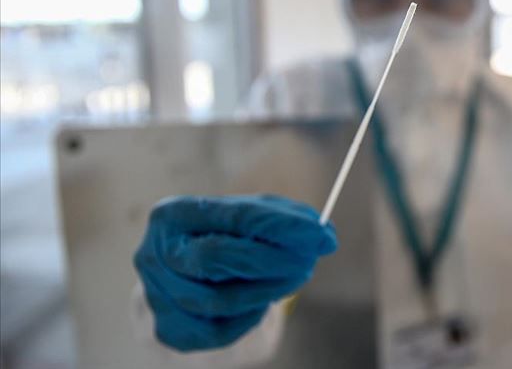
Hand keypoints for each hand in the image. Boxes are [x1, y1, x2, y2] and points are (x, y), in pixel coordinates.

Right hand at [133, 195, 337, 351]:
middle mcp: (154, 253)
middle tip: (309, 261)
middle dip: (273, 261)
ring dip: (267, 290)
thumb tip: (324, 235)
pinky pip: (218, 331)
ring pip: (221, 300)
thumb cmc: (224, 239)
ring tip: (291, 278)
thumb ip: (284, 220)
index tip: (320, 233)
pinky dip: (248, 317)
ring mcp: (157, 294)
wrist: (185, 277)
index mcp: (173, 214)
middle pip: (217, 258)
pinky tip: (261, 301)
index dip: (281, 226)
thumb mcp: (249, 218)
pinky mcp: (168, 329)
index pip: (234, 216)